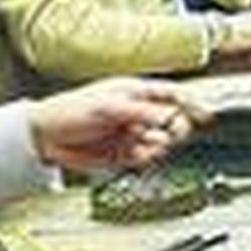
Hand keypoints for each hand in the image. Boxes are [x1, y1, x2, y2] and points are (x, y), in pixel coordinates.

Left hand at [28, 77, 202, 171]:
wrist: (46, 137)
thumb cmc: (70, 111)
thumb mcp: (108, 107)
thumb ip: (141, 112)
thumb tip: (170, 117)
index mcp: (135, 92)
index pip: (173, 95)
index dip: (191, 104)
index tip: (204, 116)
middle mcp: (138, 112)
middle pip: (173, 121)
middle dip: (173, 129)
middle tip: (165, 134)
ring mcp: (132, 132)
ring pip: (161, 142)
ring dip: (154, 145)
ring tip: (136, 142)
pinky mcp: (125, 153)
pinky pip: (145, 157)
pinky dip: (142, 158)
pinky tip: (130, 154)